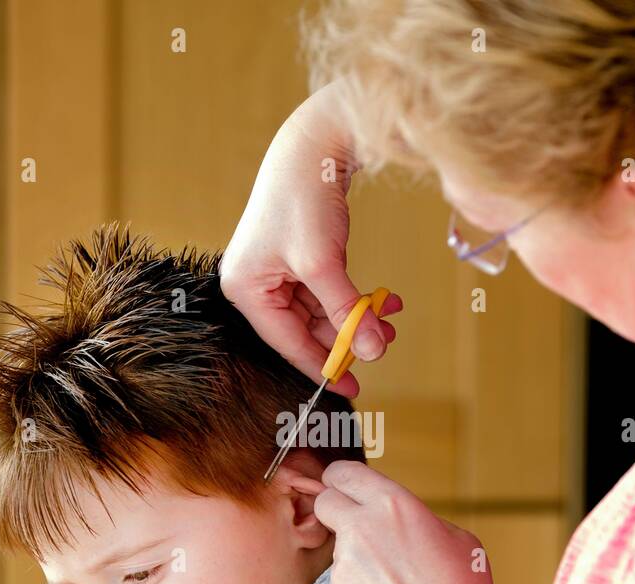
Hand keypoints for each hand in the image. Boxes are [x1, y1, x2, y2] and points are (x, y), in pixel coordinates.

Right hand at [219, 81, 402, 397]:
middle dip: (346, 335)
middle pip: (304, 328)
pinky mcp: (295, 258)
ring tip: (390, 318)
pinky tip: (382, 300)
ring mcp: (274, 271)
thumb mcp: (324, 264)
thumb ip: (347, 312)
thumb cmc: (306, 199)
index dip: (322, 366)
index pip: (286, 342)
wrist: (314, 143)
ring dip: (356, 316)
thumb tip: (373, 352)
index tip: (351, 388)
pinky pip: (326, 291)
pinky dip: (354, 297)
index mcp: (245, 289)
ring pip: (320, 311)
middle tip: (382, 346)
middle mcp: (253, 283)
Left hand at [294, 462, 497, 583]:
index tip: (347, 487)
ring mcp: (345, 562)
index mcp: (393, 504)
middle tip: (359, 525)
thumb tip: (403, 521)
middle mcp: (361, 527)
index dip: (342, 479)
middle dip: (336, 509)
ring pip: (337, 544)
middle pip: (325, 502)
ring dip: (355, 552)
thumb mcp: (458, 539)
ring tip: (391, 578)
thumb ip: (422, 519)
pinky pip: (342, 579)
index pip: (342, 472)